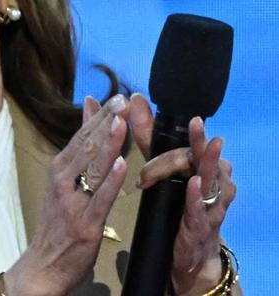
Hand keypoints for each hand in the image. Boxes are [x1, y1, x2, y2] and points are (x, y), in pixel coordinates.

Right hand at [3, 95, 128, 295]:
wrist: (44, 264)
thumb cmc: (58, 220)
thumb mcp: (64, 181)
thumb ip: (81, 148)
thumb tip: (89, 110)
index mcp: (59, 169)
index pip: (82, 136)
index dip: (100, 116)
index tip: (118, 97)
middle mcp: (62, 181)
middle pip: (86, 147)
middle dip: (106, 122)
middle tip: (123, 101)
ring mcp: (72, 202)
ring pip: (93, 169)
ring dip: (108, 144)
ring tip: (121, 123)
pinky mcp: (85, 224)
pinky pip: (100, 199)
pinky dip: (111, 182)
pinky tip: (123, 166)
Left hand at [130, 93, 236, 295]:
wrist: (189, 251)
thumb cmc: (177, 203)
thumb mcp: (159, 165)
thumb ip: (147, 134)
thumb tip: (134, 99)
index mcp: (204, 163)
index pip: (192, 142)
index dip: (182, 128)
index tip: (164, 112)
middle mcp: (215, 179)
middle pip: (200, 158)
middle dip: (195, 142)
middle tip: (196, 123)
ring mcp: (212, 203)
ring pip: (207, 180)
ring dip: (202, 163)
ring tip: (207, 145)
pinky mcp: (203, 225)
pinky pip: (201, 209)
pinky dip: (197, 196)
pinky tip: (193, 184)